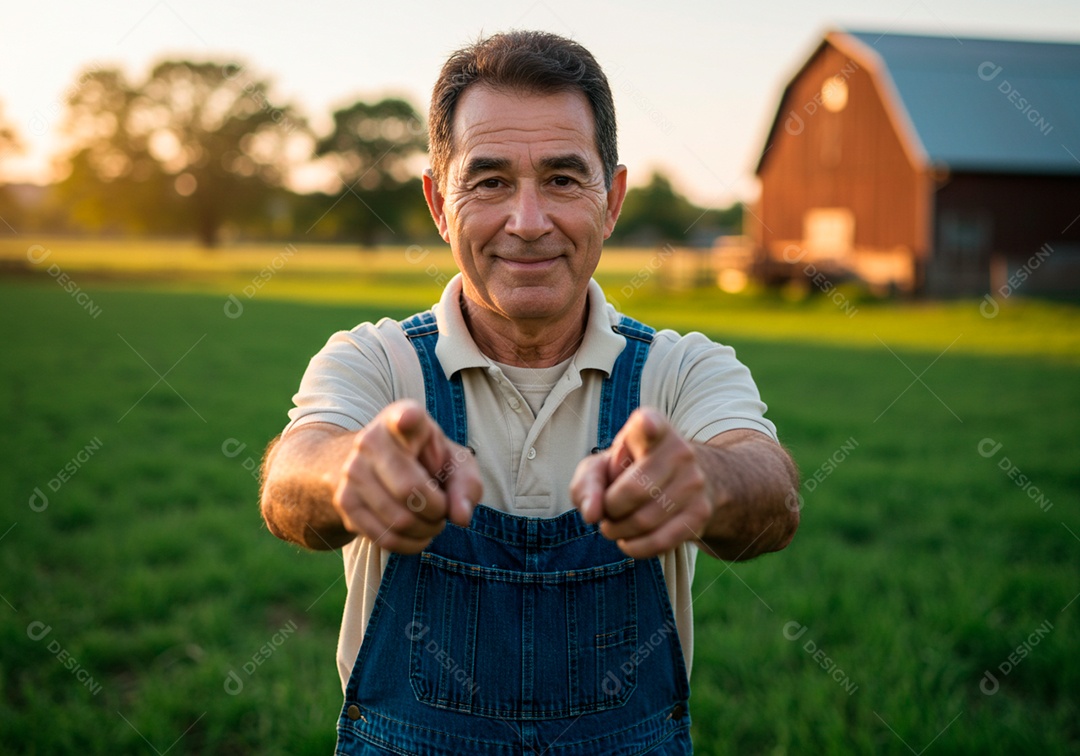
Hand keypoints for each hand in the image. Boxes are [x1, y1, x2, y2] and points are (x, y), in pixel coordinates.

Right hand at [333, 399, 481, 552]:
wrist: (376, 466)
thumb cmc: (426, 461)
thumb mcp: (454, 462)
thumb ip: (467, 485)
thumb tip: (460, 517)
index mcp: (402, 419)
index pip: (403, 417)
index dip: (407, 419)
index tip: (408, 419)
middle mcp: (370, 441)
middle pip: (410, 489)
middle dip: (437, 510)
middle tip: (443, 509)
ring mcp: (352, 471)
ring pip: (398, 520)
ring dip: (426, 530)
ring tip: (431, 520)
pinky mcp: (344, 501)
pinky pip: (384, 537)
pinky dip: (410, 544)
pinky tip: (418, 533)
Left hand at [570, 408, 712, 557]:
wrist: (684, 481)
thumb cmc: (631, 471)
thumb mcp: (602, 466)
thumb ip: (587, 483)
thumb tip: (591, 514)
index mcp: (652, 428)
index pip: (651, 425)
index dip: (649, 426)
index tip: (647, 426)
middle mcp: (679, 450)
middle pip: (634, 491)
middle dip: (609, 510)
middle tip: (606, 512)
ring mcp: (694, 482)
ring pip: (644, 521)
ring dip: (619, 531)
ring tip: (614, 526)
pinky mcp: (700, 512)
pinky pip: (660, 541)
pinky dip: (635, 547)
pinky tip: (628, 540)